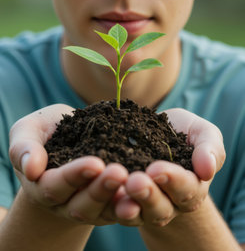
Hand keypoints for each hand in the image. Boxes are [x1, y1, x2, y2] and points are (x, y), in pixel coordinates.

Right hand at [9, 104, 128, 225]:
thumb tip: (31, 167)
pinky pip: (124, 207)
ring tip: (136, 181)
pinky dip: (137, 201)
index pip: (56, 186)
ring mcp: (92, 206)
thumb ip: (23, 147)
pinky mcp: (112, 203)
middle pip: (83, 205)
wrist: (69, 142)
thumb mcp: (28, 132)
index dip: (74, 176)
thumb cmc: (46, 134)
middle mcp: (67, 203)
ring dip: (121, 198)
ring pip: (106, 211)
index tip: (94, 163)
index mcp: (44, 186)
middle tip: (118, 172)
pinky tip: (151, 187)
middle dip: (101, 190)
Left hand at [113, 108, 225, 227]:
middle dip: (147, 195)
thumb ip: (210, 148)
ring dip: (126, 204)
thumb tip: (207, 169)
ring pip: (135, 214)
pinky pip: (111, 207)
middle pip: (159, 209)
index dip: (173, 180)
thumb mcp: (202, 133)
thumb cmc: (183, 133)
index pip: (186, 189)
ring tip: (117, 189)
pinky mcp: (119, 200)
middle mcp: (168, 204)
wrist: (155, 133)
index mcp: (192, 188)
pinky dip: (104, 200)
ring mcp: (142, 205)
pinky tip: (97, 186)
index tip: (157, 168)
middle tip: (135, 181)